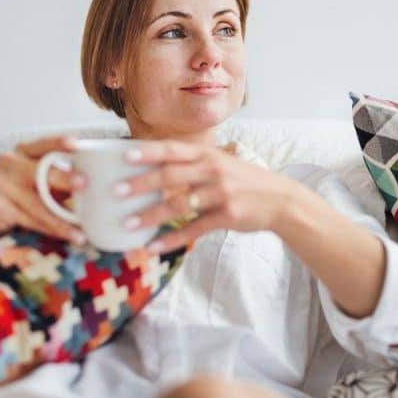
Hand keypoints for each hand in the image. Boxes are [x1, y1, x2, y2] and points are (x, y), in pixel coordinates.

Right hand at [0, 135, 86, 243]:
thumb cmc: (15, 193)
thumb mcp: (31, 178)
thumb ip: (54, 178)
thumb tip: (88, 187)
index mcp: (21, 152)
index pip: (41, 144)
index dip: (58, 143)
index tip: (76, 143)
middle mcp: (9, 164)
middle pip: (40, 171)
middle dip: (63, 178)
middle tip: (83, 183)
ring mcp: (2, 186)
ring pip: (38, 204)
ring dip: (62, 220)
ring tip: (81, 230)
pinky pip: (32, 221)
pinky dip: (53, 230)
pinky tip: (69, 236)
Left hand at [118, 141, 296, 252]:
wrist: (281, 200)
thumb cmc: (244, 181)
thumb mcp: (221, 163)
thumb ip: (192, 164)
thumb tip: (154, 168)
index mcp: (207, 155)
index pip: (173, 149)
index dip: (149, 152)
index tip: (125, 155)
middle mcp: (213, 171)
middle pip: (171, 175)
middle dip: (141, 183)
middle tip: (116, 191)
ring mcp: (220, 194)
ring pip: (179, 204)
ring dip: (150, 215)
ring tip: (127, 224)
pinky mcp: (227, 217)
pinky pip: (194, 229)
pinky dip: (171, 240)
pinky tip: (153, 247)